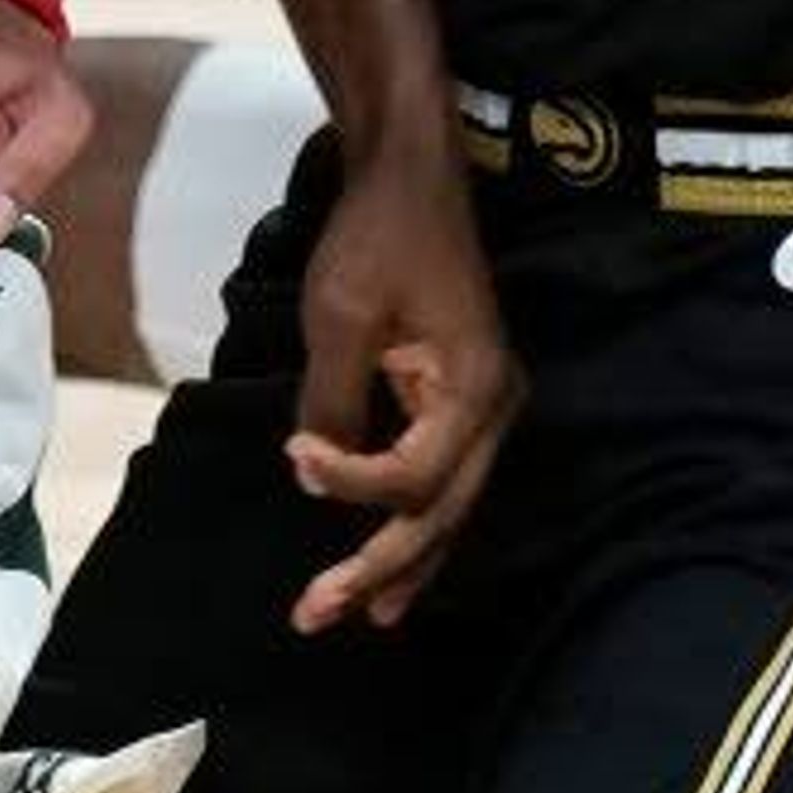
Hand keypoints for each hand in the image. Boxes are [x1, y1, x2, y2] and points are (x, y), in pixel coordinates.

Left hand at [284, 147, 519, 630]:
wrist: (411, 175)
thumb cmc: (377, 237)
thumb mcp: (340, 316)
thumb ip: (332, 403)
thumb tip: (315, 479)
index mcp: (474, 386)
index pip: (413, 475)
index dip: (351, 483)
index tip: (297, 457)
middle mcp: (495, 407)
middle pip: (441, 514)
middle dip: (380, 568)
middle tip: (315, 613)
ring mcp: (486, 407)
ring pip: (450, 508)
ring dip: (404, 563)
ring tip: (362, 616)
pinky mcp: (463, 401)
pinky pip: (444, 479)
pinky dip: (415, 522)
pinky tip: (388, 565)